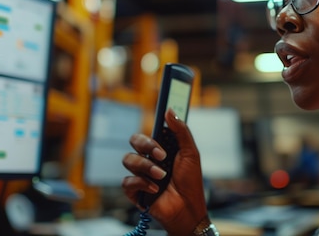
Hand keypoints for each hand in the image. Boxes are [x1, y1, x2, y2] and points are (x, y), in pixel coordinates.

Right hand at [122, 109, 207, 234]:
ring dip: (146, 166)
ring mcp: (140, 174)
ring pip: (128, 159)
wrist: (188, 208)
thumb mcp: (191, 153)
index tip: (159, 122)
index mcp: (161, 149)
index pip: (149, 133)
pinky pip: (127, 181)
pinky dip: (142, 183)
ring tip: (162, 175)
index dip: (152, 126)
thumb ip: (181, 131)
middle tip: (161, 155)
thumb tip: (169, 110)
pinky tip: (155, 188)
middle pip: (134, 141)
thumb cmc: (191, 181)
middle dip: (146, 145)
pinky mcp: (134, 191)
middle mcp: (148, 159)